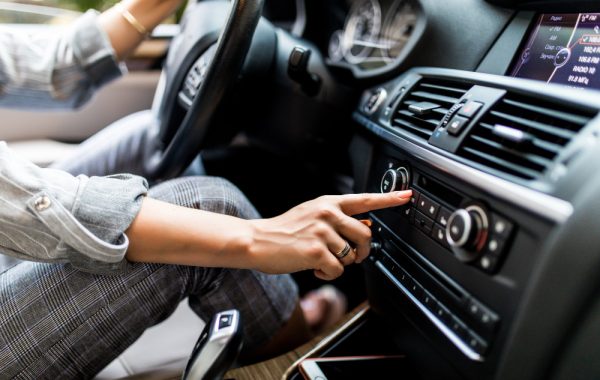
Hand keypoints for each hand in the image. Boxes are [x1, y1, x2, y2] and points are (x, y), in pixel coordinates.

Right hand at [247, 190, 411, 279]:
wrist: (258, 240)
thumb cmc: (285, 230)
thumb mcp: (312, 215)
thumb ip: (338, 220)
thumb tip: (367, 228)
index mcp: (329, 203)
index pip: (364, 200)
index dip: (389, 199)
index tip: (407, 196)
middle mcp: (327, 214)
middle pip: (366, 236)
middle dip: (362, 252)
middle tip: (349, 256)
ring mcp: (322, 232)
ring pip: (352, 256)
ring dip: (339, 264)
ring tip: (321, 260)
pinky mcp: (315, 251)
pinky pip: (338, 270)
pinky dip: (328, 274)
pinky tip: (314, 268)